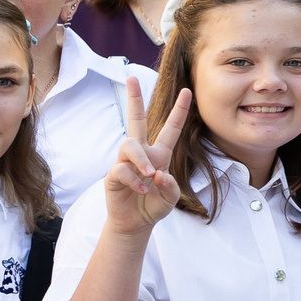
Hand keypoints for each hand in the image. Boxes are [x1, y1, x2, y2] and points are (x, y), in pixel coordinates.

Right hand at [103, 76, 189, 234]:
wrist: (136, 223)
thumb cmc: (154, 205)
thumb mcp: (170, 198)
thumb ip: (170, 186)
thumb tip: (157, 174)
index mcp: (160, 154)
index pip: (170, 128)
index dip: (179, 111)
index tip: (187, 91)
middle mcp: (142, 153)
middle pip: (136, 119)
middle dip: (134, 98)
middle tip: (131, 77)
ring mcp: (125, 162)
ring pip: (129, 145)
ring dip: (141, 159)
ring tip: (149, 175)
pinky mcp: (113, 174)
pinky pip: (121, 169)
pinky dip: (134, 180)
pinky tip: (141, 190)